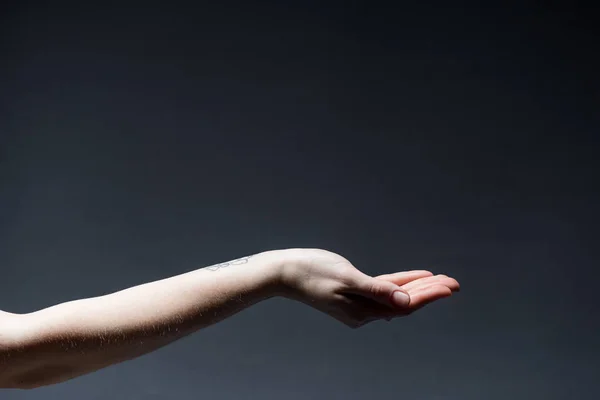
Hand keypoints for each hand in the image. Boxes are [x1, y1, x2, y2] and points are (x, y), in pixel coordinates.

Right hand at [278, 248, 459, 328]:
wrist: (286, 271)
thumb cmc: (312, 273)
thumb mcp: (347, 279)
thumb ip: (377, 290)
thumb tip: (405, 303)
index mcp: (363, 311)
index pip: (404, 306)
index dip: (428, 296)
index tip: (449, 286)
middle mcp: (364, 311)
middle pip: (404, 303)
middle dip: (430, 292)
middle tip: (454, 283)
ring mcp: (359, 303)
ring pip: (396, 296)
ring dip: (419, 287)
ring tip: (442, 280)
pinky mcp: (355, 292)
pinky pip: (384, 289)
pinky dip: (401, 282)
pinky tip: (415, 278)